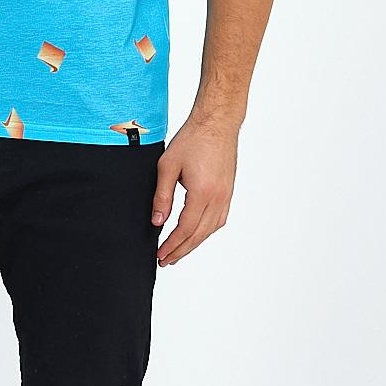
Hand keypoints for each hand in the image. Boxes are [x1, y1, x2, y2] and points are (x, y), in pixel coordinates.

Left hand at [151, 113, 239, 265]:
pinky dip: (206, 231)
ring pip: (210, 229)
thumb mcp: (167, 166)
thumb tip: (157, 221)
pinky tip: (196, 234)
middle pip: (199, 235)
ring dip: (194, 243)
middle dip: (181, 250)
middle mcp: (218, 198)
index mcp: (202, 193)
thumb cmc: (192, 140)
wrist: (217, 123)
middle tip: (166, 261)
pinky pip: (219, 220)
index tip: (160, 254)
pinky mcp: (228, 191)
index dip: (172, 245)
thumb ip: (162, 196)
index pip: (185, 229)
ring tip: (178, 251)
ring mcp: (226, 196)